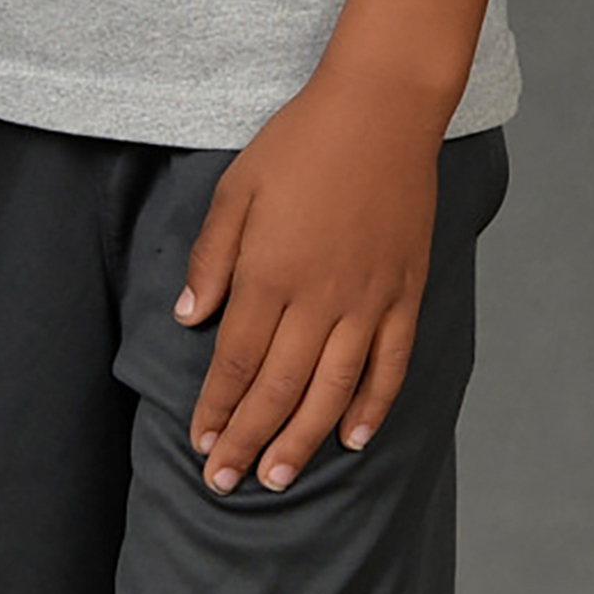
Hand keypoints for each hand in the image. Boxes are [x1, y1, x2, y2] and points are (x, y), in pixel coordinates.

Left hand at [177, 76, 441, 492]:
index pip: (236, 361)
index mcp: (270, 272)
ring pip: (331, 391)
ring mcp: (368, 300)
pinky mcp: (405, 293)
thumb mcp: (237, 187)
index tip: (199, 444)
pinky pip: (390, 365)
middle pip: (279, 388)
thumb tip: (188, 319)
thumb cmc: (301, 141)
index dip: (216, 408)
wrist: (382, 109)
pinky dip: (371, 407)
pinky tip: (352, 438)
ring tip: (277, 478)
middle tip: (225, 483)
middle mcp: (319, 298)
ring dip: (301, 441)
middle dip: (247, 440)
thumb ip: (211, 257)